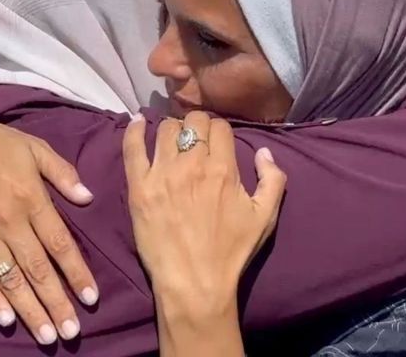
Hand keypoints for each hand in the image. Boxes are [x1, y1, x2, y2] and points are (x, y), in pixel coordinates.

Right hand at [0, 94, 97, 344]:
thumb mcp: (35, 147)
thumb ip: (63, 173)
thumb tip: (88, 197)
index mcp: (31, 199)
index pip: (59, 244)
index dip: (76, 273)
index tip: (91, 298)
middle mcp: (8, 222)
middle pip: (37, 269)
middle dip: (56, 303)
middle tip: (71, 332)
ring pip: (10, 279)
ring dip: (29, 310)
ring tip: (46, 335)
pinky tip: (6, 320)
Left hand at [123, 112, 285, 323]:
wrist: (194, 283)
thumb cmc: (231, 252)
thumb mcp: (265, 217)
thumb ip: (273, 179)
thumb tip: (265, 151)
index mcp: (223, 169)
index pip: (220, 126)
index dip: (220, 131)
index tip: (216, 143)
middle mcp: (192, 165)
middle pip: (193, 121)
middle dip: (197, 125)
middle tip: (195, 140)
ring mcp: (162, 174)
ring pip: (165, 128)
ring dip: (171, 129)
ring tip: (171, 141)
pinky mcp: (138, 187)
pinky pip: (132, 147)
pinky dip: (133, 130)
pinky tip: (137, 122)